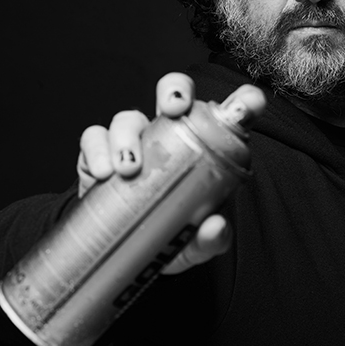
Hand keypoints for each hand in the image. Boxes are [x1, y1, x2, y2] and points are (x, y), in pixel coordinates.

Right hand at [74, 72, 232, 274]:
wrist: (123, 254)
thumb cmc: (169, 235)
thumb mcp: (196, 244)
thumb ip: (211, 239)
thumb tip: (215, 228)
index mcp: (203, 147)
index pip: (226, 116)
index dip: (242, 102)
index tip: (250, 103)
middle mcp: (169, 135)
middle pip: (173, 94)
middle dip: (174, 92)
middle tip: (174, 110)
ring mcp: (134, 141)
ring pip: (129, 118)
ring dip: (127, 136)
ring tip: (128, 169)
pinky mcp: (100, 154)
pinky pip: (94, 138)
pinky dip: (96, 151)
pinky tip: (102, 173)